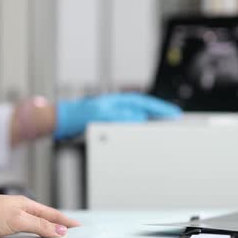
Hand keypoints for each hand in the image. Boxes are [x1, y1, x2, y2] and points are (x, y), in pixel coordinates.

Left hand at [0, 195, 79, 237]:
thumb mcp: (17, 220)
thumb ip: (39, 225)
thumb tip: (59, 230)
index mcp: (25, 204)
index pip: (51, 214)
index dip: (65, 221)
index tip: (77, 226)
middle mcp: (17, 209)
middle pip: (42, 218)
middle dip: (56, 225)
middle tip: (69, 232)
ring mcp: (7, 218)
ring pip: (30, 226)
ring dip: (42, 231)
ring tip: (53, 237)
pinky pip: (18, 233)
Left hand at [54, 93, 181, 138]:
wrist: (63, 122)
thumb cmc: (78, 114)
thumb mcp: (102, 114)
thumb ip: (121, 115)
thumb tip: (138, 117)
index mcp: (119, 100)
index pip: (146, 103)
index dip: (161, 108)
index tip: (174, 114)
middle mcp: (118, 106)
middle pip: (144, 109)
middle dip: (159, 114)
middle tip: (173, 120)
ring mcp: (114, 114)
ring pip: (138, 118)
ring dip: (149, 123)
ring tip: (161, 128)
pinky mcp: (109, 124)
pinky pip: (129, 127)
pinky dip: (138, 131)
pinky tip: (141, 136)